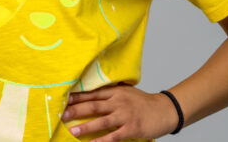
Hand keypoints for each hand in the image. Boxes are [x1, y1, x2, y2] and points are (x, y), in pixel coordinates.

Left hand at [60, 83, 177, 140]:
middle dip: (76, 110)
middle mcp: (119, 102)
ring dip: (86, 126)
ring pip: (102, 120)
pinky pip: (114, 136)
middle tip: (62, 114)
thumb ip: (112, 91)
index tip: (64, 99)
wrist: (165, 110)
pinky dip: (103, 140)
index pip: (93, 93)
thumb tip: (95, 90)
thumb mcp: (127, 91)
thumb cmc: (145, 102)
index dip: (78, 96)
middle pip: (94, 106)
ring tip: (73, 131)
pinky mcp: (131, 128)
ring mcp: (125, 115)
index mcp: (116, 92)